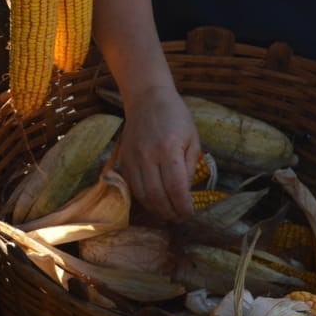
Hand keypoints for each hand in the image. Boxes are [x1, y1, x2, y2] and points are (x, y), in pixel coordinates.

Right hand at [116, 84, 201, 222]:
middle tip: (179, 218)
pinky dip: (142, 199)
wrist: (147, 97)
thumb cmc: (175, 116)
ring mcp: (133, 158)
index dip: (183, 207)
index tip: (189, 214)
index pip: (176, 189)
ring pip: (142, 195)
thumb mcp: (192, 138)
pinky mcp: (123, 159)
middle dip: (170, 213)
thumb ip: (189, 166)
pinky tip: (153, 201)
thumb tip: (184, 193)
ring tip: (167, 214)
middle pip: (158, 196)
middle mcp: (148, 156)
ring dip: (156, 210)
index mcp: (169, 149)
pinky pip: (131, 186)